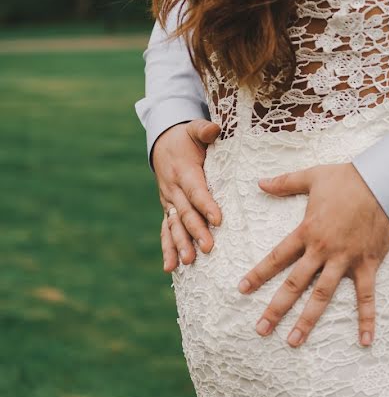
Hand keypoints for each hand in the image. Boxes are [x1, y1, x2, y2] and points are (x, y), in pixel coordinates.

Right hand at [154, 119, 221, 272]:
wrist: (163, 144)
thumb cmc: (186, 138)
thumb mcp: (194, 129)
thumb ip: (204, 130)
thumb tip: (215, 129)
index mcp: (184, 171)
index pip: (196, 191)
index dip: (206, 205)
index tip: (218, 220)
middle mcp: (173, 189)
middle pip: (186, 213)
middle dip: (196, 231)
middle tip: (208, 247)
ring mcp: (169, 202)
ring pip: (174, 226)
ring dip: (180, 244)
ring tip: (187, 262)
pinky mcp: (168, 210)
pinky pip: (166, 230)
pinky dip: (167, 248)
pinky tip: (170, 268)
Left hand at [238, 163, 388, 347]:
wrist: (384, 182)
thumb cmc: (348, 178)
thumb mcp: (312, 176)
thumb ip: (284, 182)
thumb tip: (259, 182)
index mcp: (307, 231)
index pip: (277, 257)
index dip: (259, 274)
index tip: (242, 289)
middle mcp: (323, 250)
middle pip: (295, 284)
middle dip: (276, 308)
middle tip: (261, 329)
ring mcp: (346, 260)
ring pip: (323, 295)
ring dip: (308, 320)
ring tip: (294, 341)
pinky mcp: (368, 264)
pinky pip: (367, 296)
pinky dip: (367, 319)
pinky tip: (365, 341)